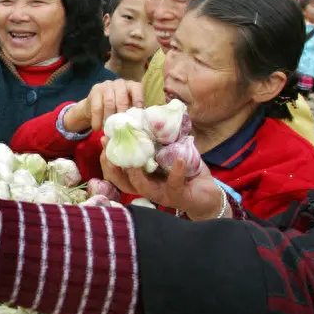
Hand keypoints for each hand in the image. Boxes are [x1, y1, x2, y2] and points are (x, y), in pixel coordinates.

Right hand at [65, 80, 145, 133]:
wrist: (98, 105)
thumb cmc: (117, 109)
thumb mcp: (127, 109)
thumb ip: (133, 114)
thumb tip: (138, 126)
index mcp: (131, 86)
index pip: (136, 88)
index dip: (138, 98)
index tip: (138, 110)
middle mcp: (120, 83)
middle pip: (122, 97)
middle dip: (122, 112)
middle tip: (121, 125)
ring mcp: (107, 85)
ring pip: (109, 101)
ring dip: (109, 117)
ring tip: (109, 128)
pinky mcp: (96, 90)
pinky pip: (97, 106)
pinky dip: (97, 119)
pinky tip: (97, 128)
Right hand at [100, 144, 224, 218]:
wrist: (209, 195)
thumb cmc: (188, 173)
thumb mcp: (171, 154)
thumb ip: (161, 141)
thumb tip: (153, 116)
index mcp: (143, 178)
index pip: (119, 172)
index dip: (108, 158)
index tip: (104, 139)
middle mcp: (148, 188)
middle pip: (123, 182)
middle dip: (113, 167)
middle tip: (108, 149)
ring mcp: (162, 195)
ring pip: (142, 187)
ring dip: (135, 174)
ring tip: (134, 159)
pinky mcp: (178, 197)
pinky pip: (174, 184)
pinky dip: (176, 172)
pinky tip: (179, 160)